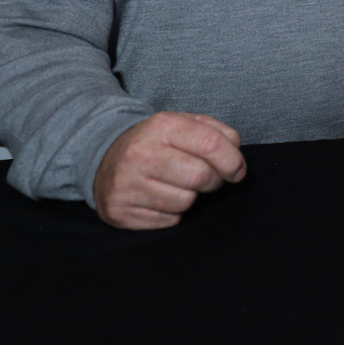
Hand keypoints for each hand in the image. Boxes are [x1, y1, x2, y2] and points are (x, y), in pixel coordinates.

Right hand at [92, 112, 246, 229]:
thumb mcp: (184, 124)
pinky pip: (167, 220)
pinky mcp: (119, 210)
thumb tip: (236, 151)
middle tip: (207, 178)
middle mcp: (141, 153)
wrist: (105, 158)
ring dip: (191, 197)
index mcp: (162, 126)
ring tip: (178, 185)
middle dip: (214, 181)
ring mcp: (126, 184)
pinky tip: (161, 198)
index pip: (211, 144)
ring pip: (185, 202)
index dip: (233, 161)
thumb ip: (216, 132)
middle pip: (201, 176)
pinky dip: (172, 213)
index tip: (238, 171)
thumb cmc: (157, 143)